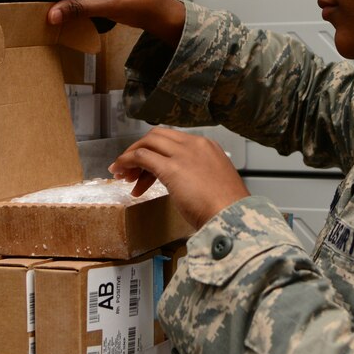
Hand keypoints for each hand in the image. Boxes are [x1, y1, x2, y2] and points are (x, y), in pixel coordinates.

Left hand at [109, 128, 248, 228]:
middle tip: (130, 169)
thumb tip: (183, 184)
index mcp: (208, 146)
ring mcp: (183, 154)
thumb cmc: (227, 208)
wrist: (234, 217)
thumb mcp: (214, 183)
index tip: (148, 169)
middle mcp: (195, 144)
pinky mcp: (171, 167)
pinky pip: (141, 156)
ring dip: (131, 156)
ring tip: (122, 173)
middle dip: (141, 149)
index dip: (156, 151)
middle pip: (158, 136)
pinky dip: (126, 161)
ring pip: (148, 142)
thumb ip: (198, 176)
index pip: (174, 140)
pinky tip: (120, 171)